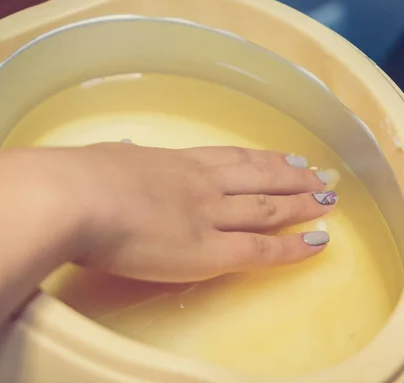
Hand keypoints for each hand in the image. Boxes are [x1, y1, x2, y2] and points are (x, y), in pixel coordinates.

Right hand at [26, 143, 338, 282]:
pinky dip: (292, 247)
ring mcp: (211, 216)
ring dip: (302, 205)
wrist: (74, 198)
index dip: (265, 160)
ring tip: (328, 202)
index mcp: (178, 162)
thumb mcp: (110, 158)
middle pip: (260, 179)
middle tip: (322, 178)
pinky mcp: (209, 251)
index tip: (288, 159)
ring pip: (269, 209)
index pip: (233, 158)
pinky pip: (260, 250)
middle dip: (294, 179)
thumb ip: (126, 159)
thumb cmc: (80, 177)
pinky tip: (317, 242)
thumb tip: (125, 152)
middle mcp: (204, 184)